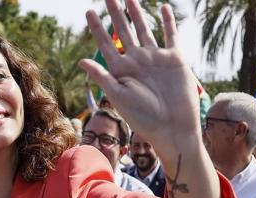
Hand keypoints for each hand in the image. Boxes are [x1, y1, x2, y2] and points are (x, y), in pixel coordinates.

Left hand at [80, 0, 199, 158]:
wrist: (173, 128)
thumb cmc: (145, 118)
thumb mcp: (119, 97)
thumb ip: (102, 77)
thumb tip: (81, 61)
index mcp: (122, 71)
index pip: (105, 44)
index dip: (97, 28)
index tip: (89, 12)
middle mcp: (137, 62)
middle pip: (124, 32)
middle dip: (116, 14)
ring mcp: (156, 59)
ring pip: (145, 29)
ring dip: (137, 13)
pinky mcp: (175, 60)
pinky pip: (171, 36)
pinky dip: (168, 22)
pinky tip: (163, 8)